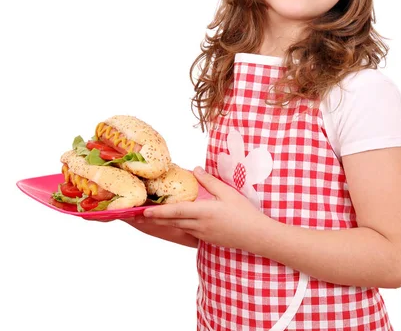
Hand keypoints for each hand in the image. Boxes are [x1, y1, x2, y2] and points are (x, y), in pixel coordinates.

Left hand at [143, 167, 270, 250]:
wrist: (256, 236)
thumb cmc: (243, 212)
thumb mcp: (227, 192)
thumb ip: (209, 181)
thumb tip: (195, 169)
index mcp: (204, 212)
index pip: (176, 211)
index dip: (159, 211)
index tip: (144, 210)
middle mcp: (199, 225)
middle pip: (171, 222)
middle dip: (153, 218)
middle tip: (136, 214)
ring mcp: (201, 234)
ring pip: (177, 227)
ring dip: (163, 222)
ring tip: (148, 216)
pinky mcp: (205, 239)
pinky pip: (186, 231)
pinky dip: (175, 226)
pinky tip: (171, 221)